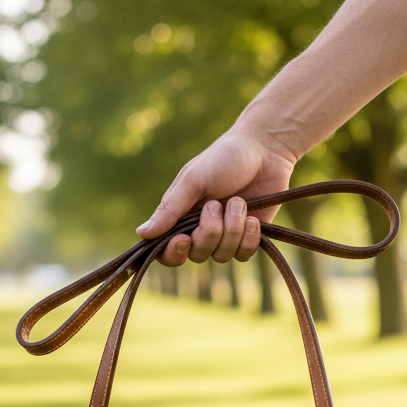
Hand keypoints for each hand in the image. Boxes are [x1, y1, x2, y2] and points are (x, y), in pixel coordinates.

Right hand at [135, 123, 296, 266]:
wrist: (265, 150)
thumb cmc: (223, 159)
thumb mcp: (192, 181)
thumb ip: (168, 209)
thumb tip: (141, 233)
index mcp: (181, 218)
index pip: (168, 253)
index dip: (174, 253)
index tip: (184, 239)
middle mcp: (201, 231)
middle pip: (197, 255)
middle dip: (209, 232)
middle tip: (216, 204)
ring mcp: (225, 237)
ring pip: (221, 256)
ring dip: (232, 229)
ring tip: (238, 202)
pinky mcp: (248, 238)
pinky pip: (243, 255)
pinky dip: (249, 238)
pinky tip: (253, 218)